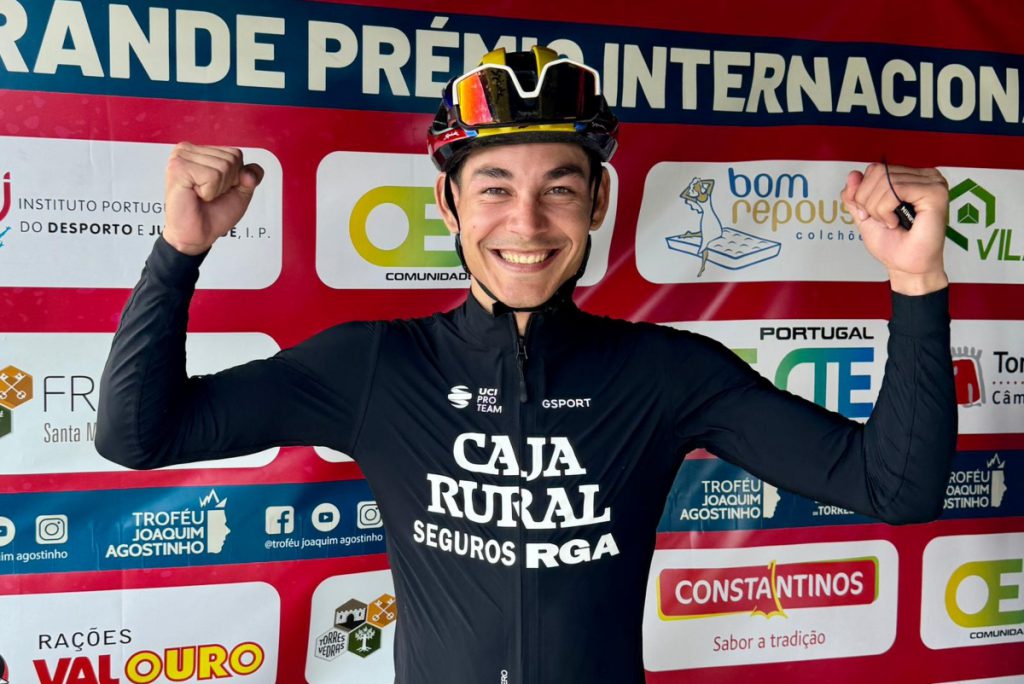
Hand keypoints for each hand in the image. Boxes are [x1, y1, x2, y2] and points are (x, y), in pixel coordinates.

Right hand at [163, 143, 263, 254]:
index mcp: (201, 152)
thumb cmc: (213, 214)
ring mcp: (181, 156)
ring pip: (223, 166)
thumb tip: (249, 172)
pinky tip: (195, 195)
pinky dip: (209, 192)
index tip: (218, 189)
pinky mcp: (178, 167)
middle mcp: (189, 150)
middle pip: (231, 159)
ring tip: (201, 195)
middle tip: (208, 195)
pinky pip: (212, 175)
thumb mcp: (241, 192)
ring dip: (217, 189)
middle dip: (226, 183)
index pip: (236, 154)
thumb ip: (251, 176)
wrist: (198, 234)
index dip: (235, 177)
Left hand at [842, 164, 948, 294]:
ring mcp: (932, 182)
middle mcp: (924, 176)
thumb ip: (855, 195)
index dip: (862, 193)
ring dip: (877, 208)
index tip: (870, 215)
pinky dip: (886, 209)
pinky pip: (895, 188)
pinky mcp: (935, 192)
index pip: (874, 169)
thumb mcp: (864, 215)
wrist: (907, 267)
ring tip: (891, 224)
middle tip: (881, 221)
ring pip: (885, 180)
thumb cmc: (892, 245)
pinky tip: (896, 222)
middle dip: (867, 201)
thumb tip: (853, 174)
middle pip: (877, 171)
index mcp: (910, 178)